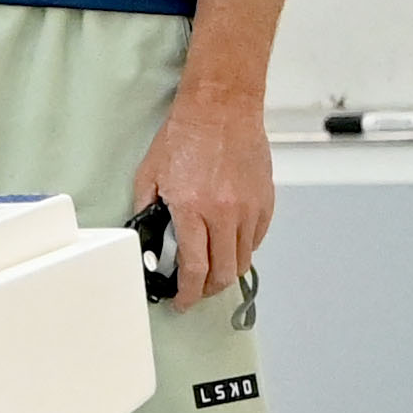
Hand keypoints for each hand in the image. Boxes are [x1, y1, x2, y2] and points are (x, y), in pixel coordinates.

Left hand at [126, 82, 273, 302]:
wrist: (221, 110)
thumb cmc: (184, 136)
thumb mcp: (150, 174)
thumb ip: (147, 209)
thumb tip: (148, 236)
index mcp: (192, 210)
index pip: (194, 268)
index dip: (188, 293)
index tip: (182, 301)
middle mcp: (225, 214)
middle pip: (223, 272)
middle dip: (208, 289)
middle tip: (196, 290)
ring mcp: (249, 209)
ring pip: (244, 259)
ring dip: (226, 271)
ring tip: (212, 270)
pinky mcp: (265, 201)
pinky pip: (257, 238)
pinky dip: (244, 248)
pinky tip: (229, 244)